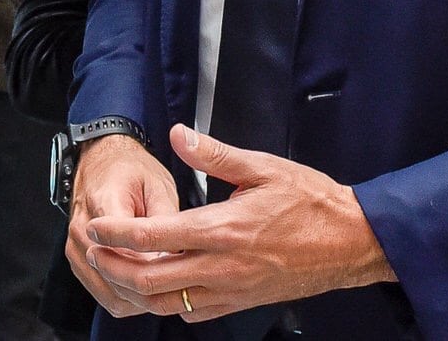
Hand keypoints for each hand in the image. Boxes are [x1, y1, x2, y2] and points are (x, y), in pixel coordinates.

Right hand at [67, 134, 181, 316]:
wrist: (101, 160)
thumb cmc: (130, 171)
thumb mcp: (158, 185)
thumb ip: (167, 222)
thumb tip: (180, 256)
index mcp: (104, 205)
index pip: (129, 255)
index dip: (159, 269)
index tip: (180, 268)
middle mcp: (82, 231)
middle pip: (118, 281)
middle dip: (152, 288)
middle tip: (178, 282)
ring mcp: (75, 247)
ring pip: (110, 295)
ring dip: (140, 298)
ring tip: (164, 286)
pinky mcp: (77, 259)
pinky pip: (103, 294)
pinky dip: (127, 298)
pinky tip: (146, 287)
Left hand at [82, 124, 393, 321]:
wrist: (352, 242)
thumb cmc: (310, 201)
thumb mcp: (262, 166)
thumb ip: (213, 154)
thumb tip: (178, 134)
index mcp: (223, 229)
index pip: (155, 237)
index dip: (117, 233)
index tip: (95, 226)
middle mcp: (224, 267)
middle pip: (151, 280)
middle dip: (115, 268)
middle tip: (95, 250)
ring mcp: (233, 290)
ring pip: (169, 304)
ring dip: (138, 290)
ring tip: (120, 268)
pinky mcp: (243, 303)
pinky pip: (195, 313)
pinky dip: (169, 303)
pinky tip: (161, 284)